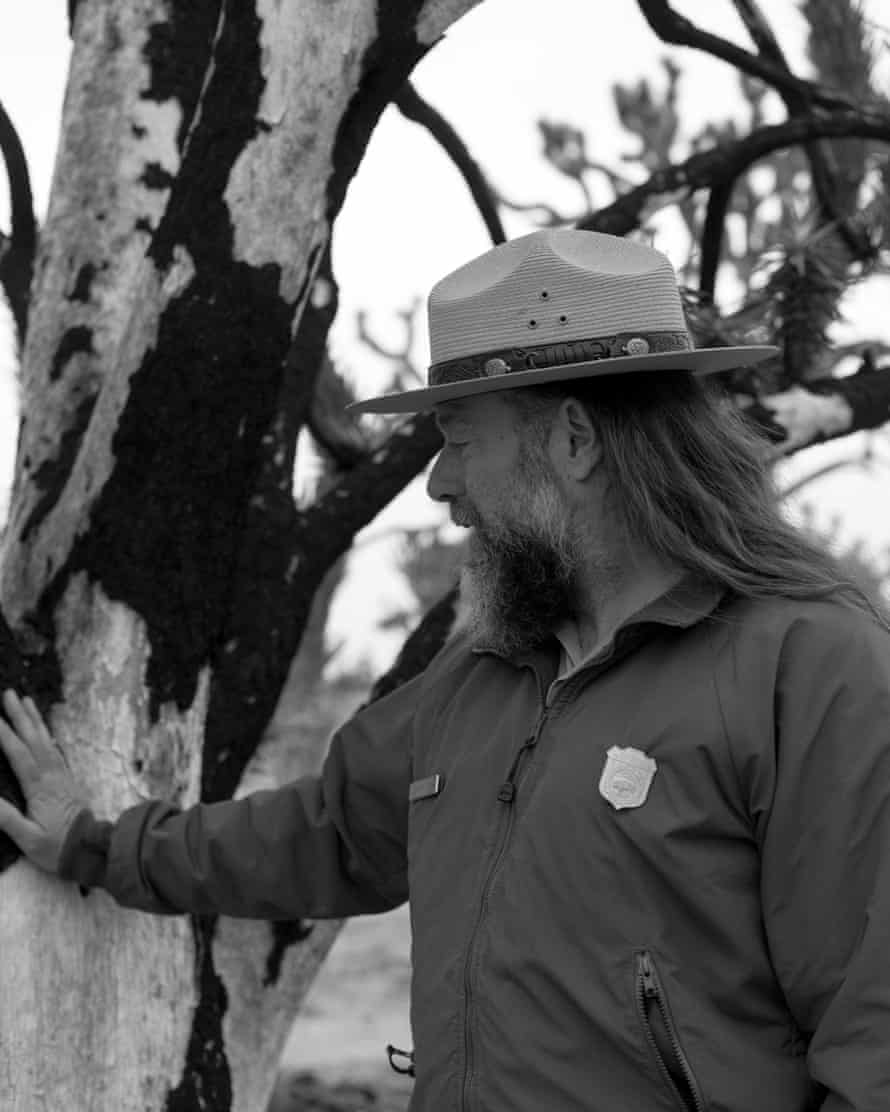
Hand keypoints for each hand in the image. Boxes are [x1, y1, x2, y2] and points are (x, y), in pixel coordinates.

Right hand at [0, 690, 88, 872]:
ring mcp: (61, 774)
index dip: (4, 733)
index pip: (18, 753)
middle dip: (19, 715)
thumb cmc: (58, 847)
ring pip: (45, 740)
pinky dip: (45, 734)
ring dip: (34, 719)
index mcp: (39, 786)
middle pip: (33, 738)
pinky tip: (42, 728)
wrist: (91, 849)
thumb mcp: (28, 838)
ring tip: (25, 700)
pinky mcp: (67, 778)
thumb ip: (7, 818)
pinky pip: (54, 749)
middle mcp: (51, 774)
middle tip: (8, 693)